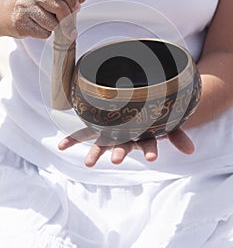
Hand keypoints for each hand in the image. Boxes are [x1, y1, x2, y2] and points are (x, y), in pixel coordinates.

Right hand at [5, 0, 85, 38]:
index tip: (76, 7)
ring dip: (55, 27)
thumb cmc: (36, 1)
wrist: (10, 11)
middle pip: (59, 8)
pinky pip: (44, 33)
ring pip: (53, 24)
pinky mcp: (21, 23)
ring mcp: (25, 7)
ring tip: (48, 22)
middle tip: (71, 28)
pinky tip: (39, 26)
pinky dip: (46, 33)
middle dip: (68, 20)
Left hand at [58, 127, 194, 166]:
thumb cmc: (153, 114)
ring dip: (95, 151)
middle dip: (120, 152)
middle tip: (117, 160)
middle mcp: (126, 135)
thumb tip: (191, 151)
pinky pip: (85, 130)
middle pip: (123, 145)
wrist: (138, 103)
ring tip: (89, 163)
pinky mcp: (98, 124)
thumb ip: (177, 136)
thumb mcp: (168, 124)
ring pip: (103, 142)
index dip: (150, 150)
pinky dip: (73, 138)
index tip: (152, 157)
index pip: (148, 143)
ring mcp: (111, 130)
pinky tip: (62, 145)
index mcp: (142, 134)